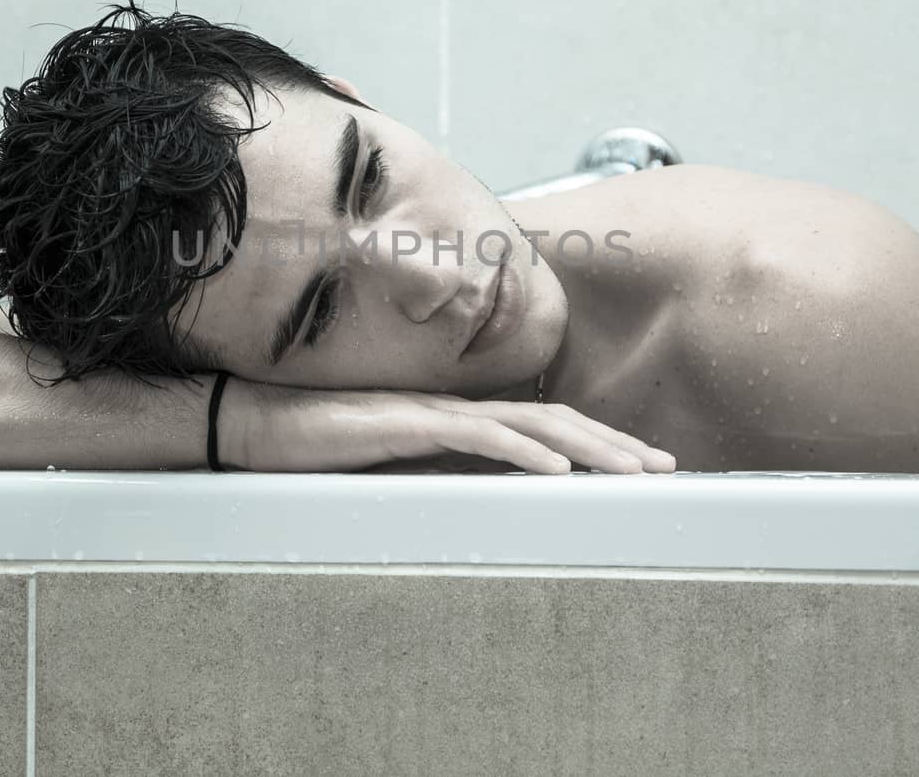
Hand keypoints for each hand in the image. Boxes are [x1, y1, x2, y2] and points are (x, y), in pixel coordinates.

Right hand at [220, 379, 675, 474]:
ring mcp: (435, 412)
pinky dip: (525, 449)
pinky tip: (558, 468)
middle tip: (664, 467)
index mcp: (457, 422)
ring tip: (631, 467)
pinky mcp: (408, 423)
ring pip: (531, 423)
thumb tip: (483, 508)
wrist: (254, 425)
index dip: (595, 443)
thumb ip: (436, 480)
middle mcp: (457, 410)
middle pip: (554, 419)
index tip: (640, 467)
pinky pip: (479, 434)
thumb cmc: (317, 449)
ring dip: (588, 445)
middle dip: (614, 443)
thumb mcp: (391, 474)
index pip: (542, 426)